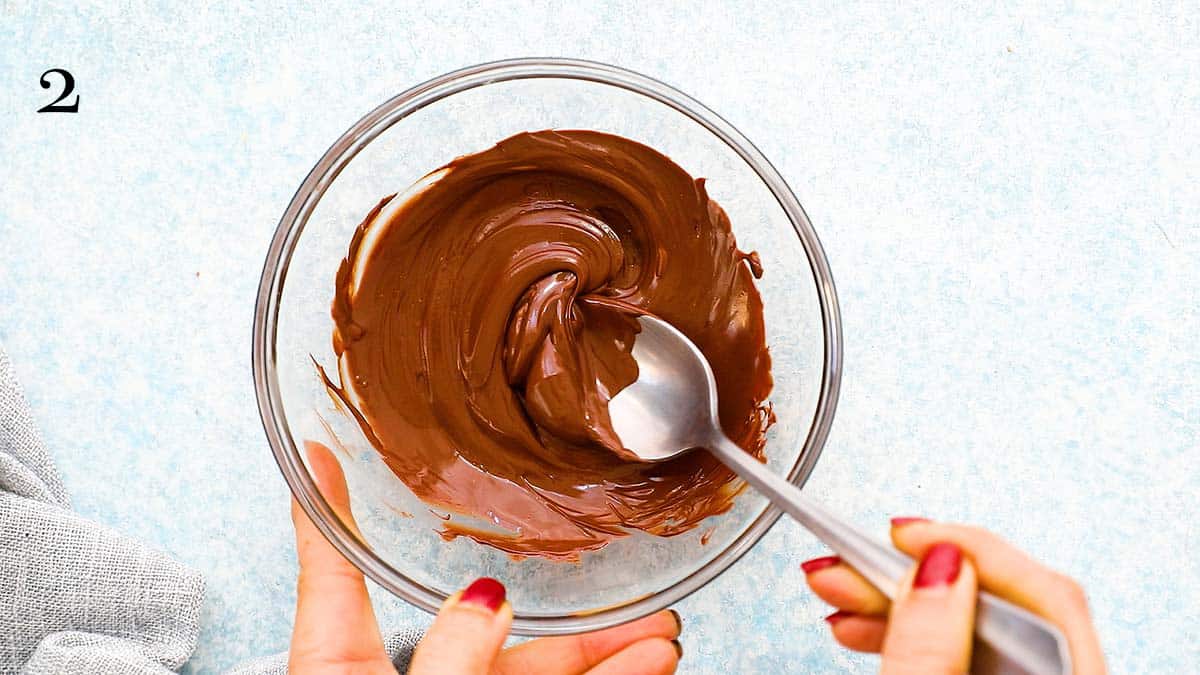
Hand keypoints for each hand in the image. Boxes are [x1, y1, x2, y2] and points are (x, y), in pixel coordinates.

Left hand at [288, 441, 682, 673]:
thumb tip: (486, 600)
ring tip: (661, 627)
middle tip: (613, 568)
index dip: (325, 503)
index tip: (322, 448)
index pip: (331, 569)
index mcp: (343, 666)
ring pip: (539, 666)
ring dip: (607, 647)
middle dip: (560, 602)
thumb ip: (449, 656)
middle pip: (478, 623)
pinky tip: (649, 662)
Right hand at [801, 518, 1105, 673]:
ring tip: (836, 594)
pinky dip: (913, 635)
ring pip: (976, 625)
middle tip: (842, 566)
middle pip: (1003, 603)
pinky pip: (967, 649)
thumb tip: (934, 564)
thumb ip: (927, 647)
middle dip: (910, 576)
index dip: (965, 547)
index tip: (898, 532)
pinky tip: (864, 628)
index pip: (1042, 591)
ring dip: (898, 604)